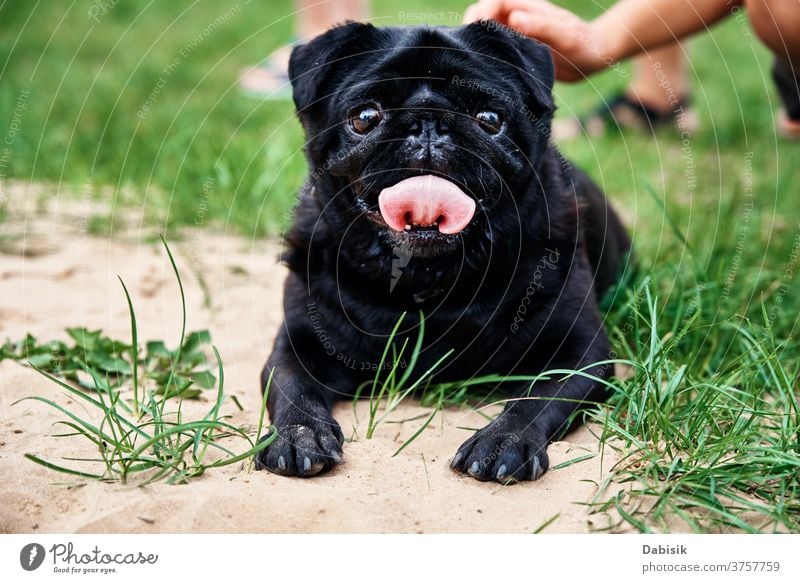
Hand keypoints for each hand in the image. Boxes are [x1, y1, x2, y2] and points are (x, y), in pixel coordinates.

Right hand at [464, 0, 613, 81]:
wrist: (594, 59)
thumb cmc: (584, 45)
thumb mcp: (566, 36)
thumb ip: (542, 26)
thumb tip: (515, 18)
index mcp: (527, 7)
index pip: (494, 1)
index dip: (481, 12)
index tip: (477, 31)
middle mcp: (517, 17)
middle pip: (484, 14)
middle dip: (472, 27)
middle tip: (469, 50)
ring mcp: (515, 33)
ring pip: (486, 32)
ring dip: (477, 42)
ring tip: (473, 61)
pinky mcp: (515, 50)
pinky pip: (494, 49)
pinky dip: (486, 56)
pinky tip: (484, 70)